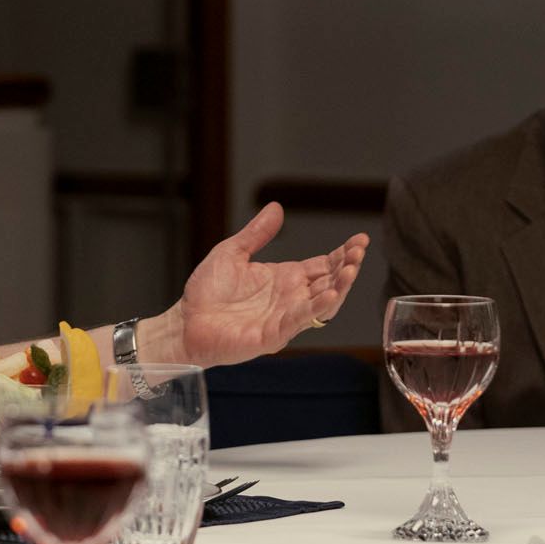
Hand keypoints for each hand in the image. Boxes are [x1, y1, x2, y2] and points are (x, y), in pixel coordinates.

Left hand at [170, 202, 367, 366]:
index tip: (359, 240)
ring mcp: (284, 318)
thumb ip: (256, 234)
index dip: (343, 254)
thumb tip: (276, 207)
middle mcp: (290, 299)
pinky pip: (299, 321)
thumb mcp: (232, 253)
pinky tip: (329, 294)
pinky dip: (316, 308)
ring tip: (351, 269)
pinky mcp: (272, 335)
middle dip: (347, 267)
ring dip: (339, 288)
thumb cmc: (206, 293)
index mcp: (284, 278)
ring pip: (322, 304)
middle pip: (329, 283)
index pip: (323, 266)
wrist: (184, 322)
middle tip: (359, 251)